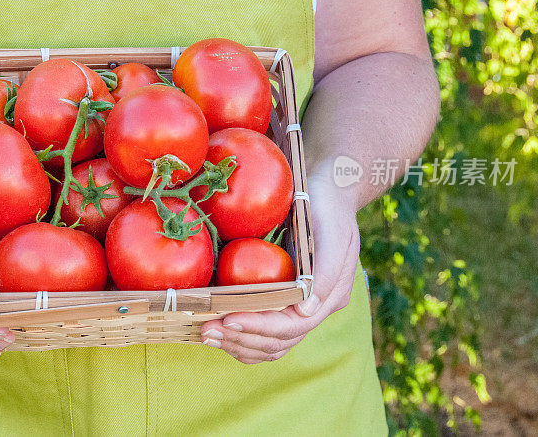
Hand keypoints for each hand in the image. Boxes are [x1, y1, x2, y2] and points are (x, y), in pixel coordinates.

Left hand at [200, 174, 360, 362]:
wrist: (329, 192)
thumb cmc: (327, 205)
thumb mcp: (331, 230)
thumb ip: (326, 272)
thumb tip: (306, 311)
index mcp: (330, 295)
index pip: (292, 326)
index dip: (259, 327)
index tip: (228, 319)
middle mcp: (316, 308)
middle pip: (278, 341)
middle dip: (242, 339)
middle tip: (207, 331)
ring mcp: (302, 307)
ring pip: (271, 345)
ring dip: (239, 345)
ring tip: (207, 335)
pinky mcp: (286, 301)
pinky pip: (266, 334)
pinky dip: (243, 340)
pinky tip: (220, 333)